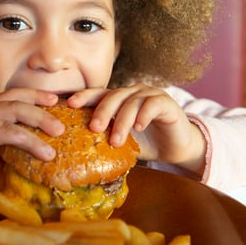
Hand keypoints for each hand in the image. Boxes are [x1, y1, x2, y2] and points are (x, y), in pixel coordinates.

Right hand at [0, 89, 64, 190]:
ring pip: (11, 115)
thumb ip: (2, 141)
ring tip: (56, 140)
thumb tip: (28, 149)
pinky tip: (33, 144)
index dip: (37, 95)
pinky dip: (17, 136)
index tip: (57, 100)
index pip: (15, 96)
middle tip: (63, 126)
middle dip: (44, 111)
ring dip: (37, 124)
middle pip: (19, 103)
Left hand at [67, 85, 205, 175]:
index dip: (84, 97)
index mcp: (118, 99)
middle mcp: (132, 93)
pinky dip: (144, 115)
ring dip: (122, 121)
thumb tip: (77, 151)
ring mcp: (149, 95)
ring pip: (131, 102)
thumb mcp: (121, 141)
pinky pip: (152, 105)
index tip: (70, 104)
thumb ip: (104, 139)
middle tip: (94, 128)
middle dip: (102, 112)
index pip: (98, 94)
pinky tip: (138, 128)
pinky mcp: (166, 102)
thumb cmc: (145, 143)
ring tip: (117, 141)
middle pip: (113, 96)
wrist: (175, 148)